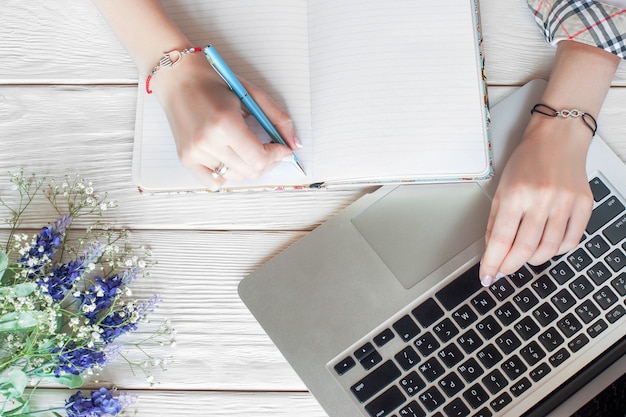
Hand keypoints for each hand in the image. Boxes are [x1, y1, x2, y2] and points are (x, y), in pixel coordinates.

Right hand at [154, 53, 298, 189]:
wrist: (179, 77)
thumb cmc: (214, 82)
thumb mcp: (252, 94)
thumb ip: (278, 119)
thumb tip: (294, 145)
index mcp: (225, 124)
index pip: (260, 158)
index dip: (277, 155)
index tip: (282, 148)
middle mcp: (207, 141)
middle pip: (250, 171)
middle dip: (268, 162)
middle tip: (270, 149)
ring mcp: (194, 152)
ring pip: (236, 176)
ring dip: (249, 166)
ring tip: (249, 149)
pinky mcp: (185, 158)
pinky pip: (214, 181)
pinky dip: (227, 174)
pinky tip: (231, 158)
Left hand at [479, 115, 593, 285]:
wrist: (557, 139)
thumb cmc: (527, 161)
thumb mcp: (501, 188)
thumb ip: (495, 221)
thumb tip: (491, 253)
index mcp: (516, 193)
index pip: (500, 239)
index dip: (492, 262)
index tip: (486, 276)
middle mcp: (542, 198)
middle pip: (524, 248)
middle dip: (510, 266)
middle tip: (502, 271)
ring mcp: (566, 202)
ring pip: (548, 249)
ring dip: (532, 260)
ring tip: (522, 257)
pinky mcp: (584, 205)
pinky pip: (571, 241)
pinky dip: (556, 251)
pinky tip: (545, 247)